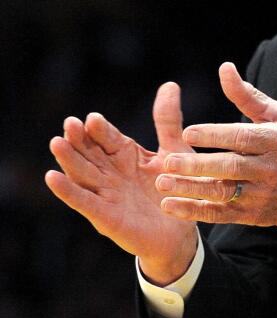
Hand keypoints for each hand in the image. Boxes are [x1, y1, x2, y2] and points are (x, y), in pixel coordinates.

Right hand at [45, 83, 197, 284]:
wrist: (181, 232)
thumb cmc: (177, 188)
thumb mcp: (176, 150)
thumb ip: (168, 121)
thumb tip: (169, 85)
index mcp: (126, 155)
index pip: (108, 138)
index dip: (100, 129)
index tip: (93, 118)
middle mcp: (111, 172)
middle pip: (90, 152)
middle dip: (79, 139)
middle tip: (69, 124)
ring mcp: (105, 194)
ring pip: (82, 173)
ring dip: (68, 159)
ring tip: (57, 143)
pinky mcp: (104, 216)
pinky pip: (84, 201)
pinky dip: (68, 190)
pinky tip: (52, 177)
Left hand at [155, 62, 276, 238]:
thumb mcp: (275, 117)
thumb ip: (247, 96)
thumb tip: (224, 68)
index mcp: (275, 141)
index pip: (242, 138)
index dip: (215, 135)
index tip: (188, 132)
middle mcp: (269, 168)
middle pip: (230, 166)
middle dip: (198, 165)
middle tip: (168, 160)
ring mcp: (261, 194)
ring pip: (223, 192)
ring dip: (191, 188)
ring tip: (163, 182)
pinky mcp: (251, 215)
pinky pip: (219, 214)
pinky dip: (194, 211)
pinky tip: (170, 206)